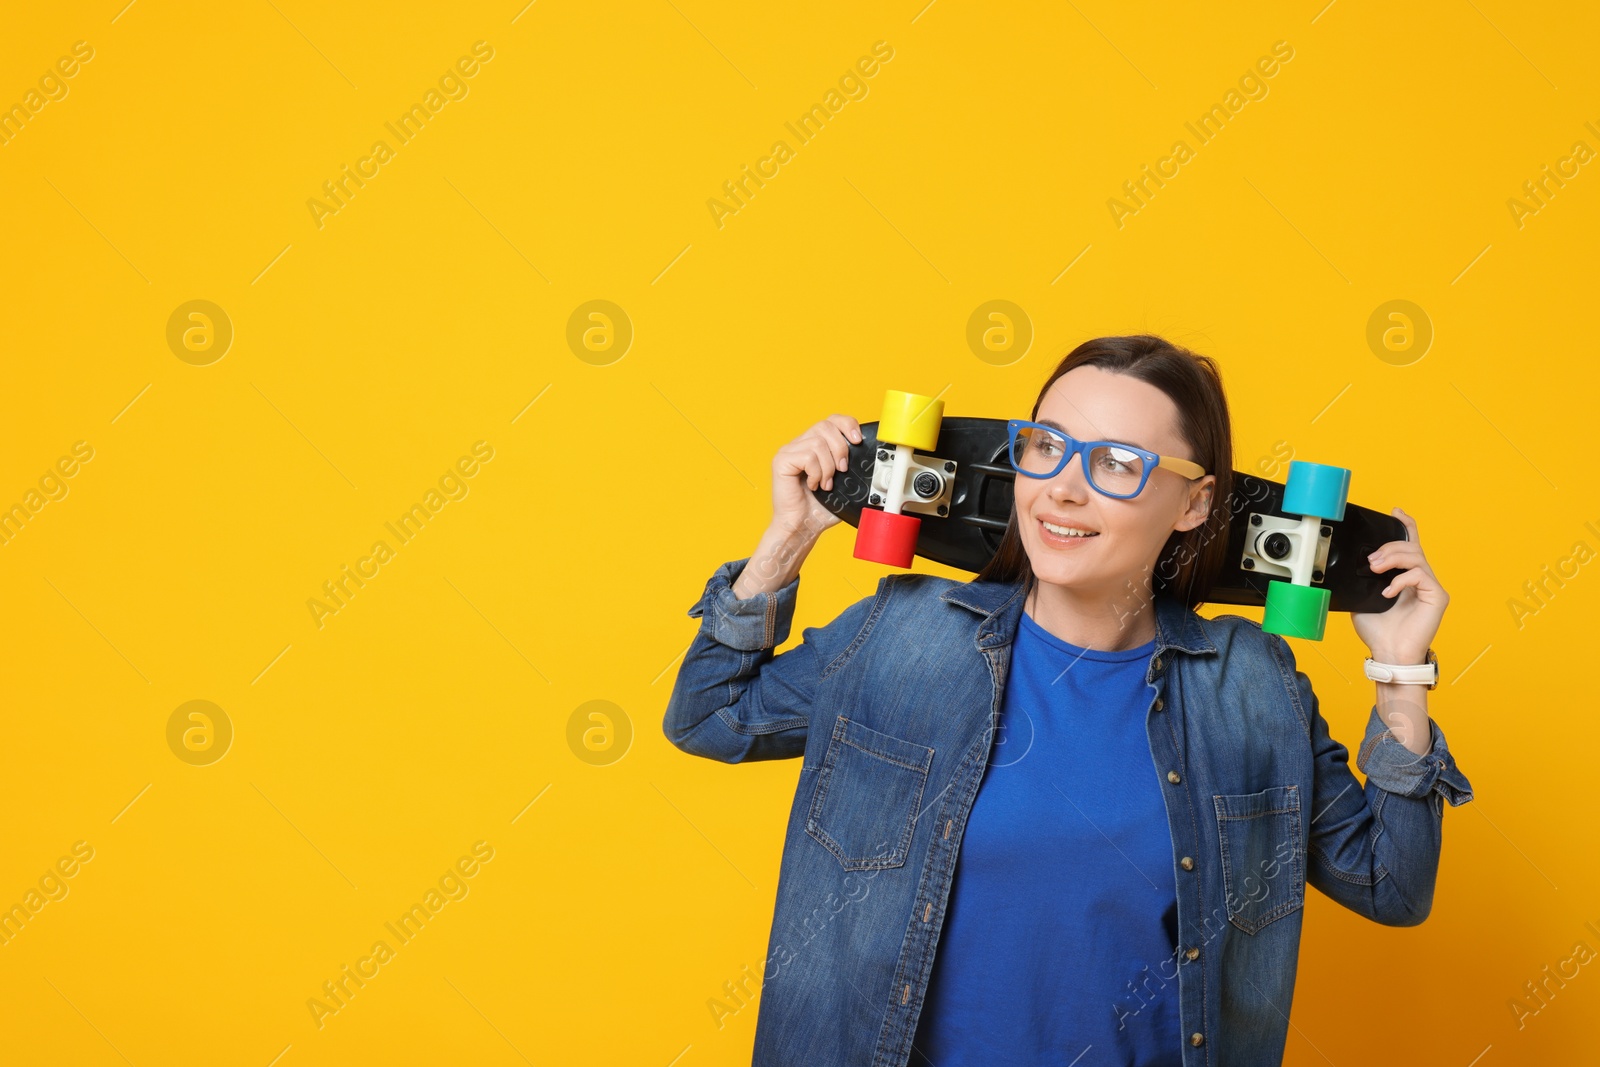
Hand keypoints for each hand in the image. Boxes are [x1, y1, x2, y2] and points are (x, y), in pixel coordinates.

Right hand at [770, 414, 862, 536]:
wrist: (803, 527)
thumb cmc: (820, 509)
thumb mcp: (843, 482)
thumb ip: (850, 464)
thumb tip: (869, 454)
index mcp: (813, 445)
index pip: (831, 420)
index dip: (847, 424)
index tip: (858, 440)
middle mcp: (799, 444)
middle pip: (825, 426)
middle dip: (840, 449)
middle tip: (842, 470)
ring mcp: (788, 451)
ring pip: (818, 442)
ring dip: (828, 467)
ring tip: (825, 484)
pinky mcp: (781, 461)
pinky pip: (807, 457)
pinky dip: (816, 473)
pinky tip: (813, 485)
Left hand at [1350, 507, 1446, 663]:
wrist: (1388, 653)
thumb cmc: (1378, 631)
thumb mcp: (1362, 599)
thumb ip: (1363, 581)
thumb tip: (1352, 566)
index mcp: (1406, 577)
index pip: (1410, 546)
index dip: (1406, 526)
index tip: (1396, 511)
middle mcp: (1421, 579)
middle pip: (1411, 547)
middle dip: (1388, 547)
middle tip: (1371, 561)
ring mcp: (1431, 587)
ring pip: (1416, 556)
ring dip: (1393, 557)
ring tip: (1376, 569)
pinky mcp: (1437, 596)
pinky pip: (1421, 575)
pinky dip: (1402, 579)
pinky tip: (1389, 591)